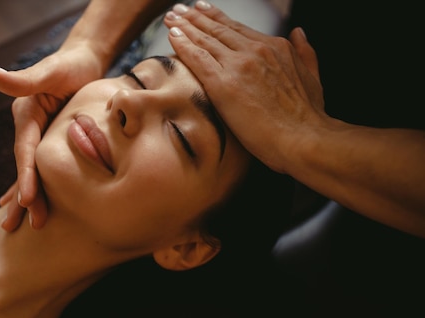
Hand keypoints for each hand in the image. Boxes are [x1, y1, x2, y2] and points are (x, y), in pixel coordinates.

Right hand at [0, 43, 104, 230]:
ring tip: (31, 225)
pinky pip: (45, 167)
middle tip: (32, 225)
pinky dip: (38, 185)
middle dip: (27, 197)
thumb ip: (21, 79)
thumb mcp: (50, 70)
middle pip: (27, 167)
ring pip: (35, 171)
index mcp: (26, 115)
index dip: (25, 175)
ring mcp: (39, 136)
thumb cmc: (70, 64)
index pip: (25, 150)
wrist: (83, 60)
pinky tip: (31, 203)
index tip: (26, 200)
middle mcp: (29, 128)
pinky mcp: (51, 140)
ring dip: (32, 198)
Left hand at [164, 3, 323, 172]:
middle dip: (195, 18)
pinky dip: (183, 45)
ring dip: (184, 27)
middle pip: (218, 29)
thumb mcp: (313, 78)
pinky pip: (197, 58)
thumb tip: (300, 32)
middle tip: (178, 10)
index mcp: (276, 48)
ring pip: (205, 40)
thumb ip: (305, 53)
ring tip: (170, 18)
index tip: (202, 10)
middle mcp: (256, 50)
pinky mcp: (224, 83)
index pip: (238, 29)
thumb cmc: (309, 118)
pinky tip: (171, 36)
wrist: (304, 139)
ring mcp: (239, 65)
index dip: (217, 19)